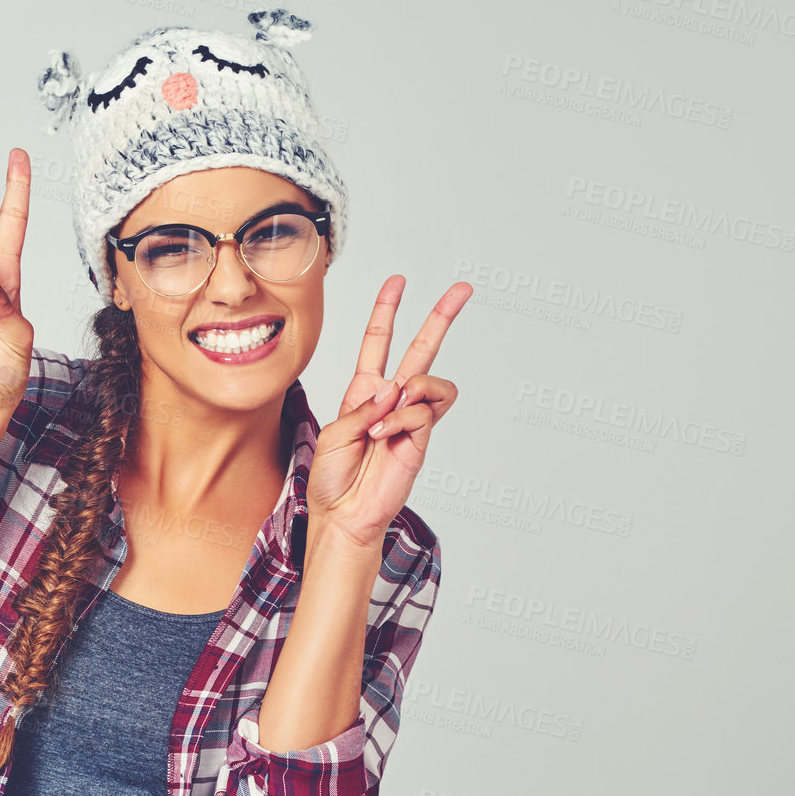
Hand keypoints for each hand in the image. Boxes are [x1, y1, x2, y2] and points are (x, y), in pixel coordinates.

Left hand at [305, 275, 471, 551]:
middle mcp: (390, 401)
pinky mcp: (421, 441)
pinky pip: (422, 413)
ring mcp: (409, 420)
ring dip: (413, 388)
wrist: (343, 515)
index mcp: (364, 391)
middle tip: (462, 289)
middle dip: (441, 317)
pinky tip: (384, 435)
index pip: (379, 342)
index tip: (398, 280)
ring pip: (432, 382)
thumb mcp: (334, 432)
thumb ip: (363, 406)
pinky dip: (402, 419)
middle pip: (422, 350)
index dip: (388, 310)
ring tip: (390, 411)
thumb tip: (397, 390)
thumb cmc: (332, 477)